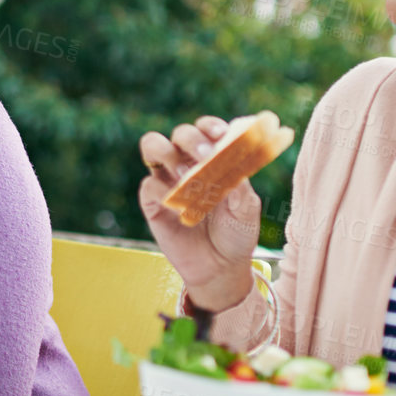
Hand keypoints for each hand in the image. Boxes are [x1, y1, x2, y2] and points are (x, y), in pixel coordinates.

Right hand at [138, 117, 260, 312]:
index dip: (211, 126)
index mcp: (212, 158)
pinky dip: (164, 192)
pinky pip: (149, 185)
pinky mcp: (152, 202)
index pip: (207, 130)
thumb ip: (239, 186)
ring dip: (169, 154)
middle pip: (181, 134)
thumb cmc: (236, 233)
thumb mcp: (246, 209)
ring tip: (185, 175)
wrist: (221, 268)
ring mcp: (167, 180)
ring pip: (153, 146)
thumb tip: (232, 165)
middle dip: (192, 139)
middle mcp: (188, 163)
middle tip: (206, 156)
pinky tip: (181, 208)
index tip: (221, 135)